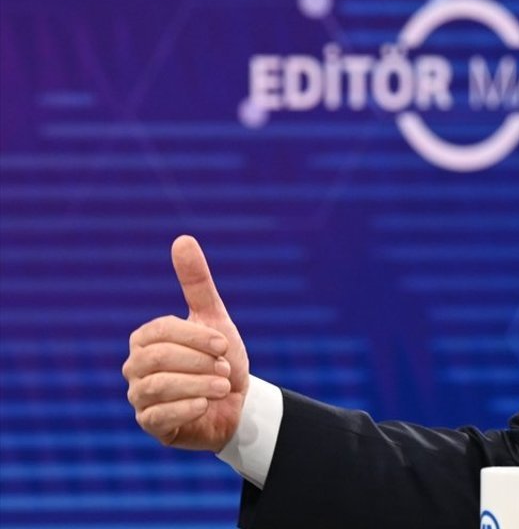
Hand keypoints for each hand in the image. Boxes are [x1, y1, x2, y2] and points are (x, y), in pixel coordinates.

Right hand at [122, 236, 249, 450]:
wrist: (238, 402)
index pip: (160, 331)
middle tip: (225, 368)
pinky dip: (186, 408)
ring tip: (223, 385)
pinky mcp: (151, 425)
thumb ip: (196, 283)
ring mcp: (140, 397)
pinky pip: (157, 417)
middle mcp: (135, 367)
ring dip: (197, 385)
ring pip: (156, 387)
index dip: (195, 337)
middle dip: (198, 362)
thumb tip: (182, 238)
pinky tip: (206, 405)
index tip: (225, 343)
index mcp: (147, 339)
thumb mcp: (214, 318)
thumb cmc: (221, 358)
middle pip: (156, 359)